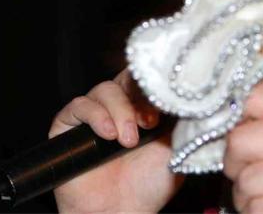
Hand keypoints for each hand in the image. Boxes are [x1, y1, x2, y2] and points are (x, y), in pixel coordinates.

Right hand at [49, 68, 183, 212]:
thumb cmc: (149, 185)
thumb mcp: (177, 145)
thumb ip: (182, 116)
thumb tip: (194, 92)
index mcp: (145, 107)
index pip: (147, 78)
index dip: (155, 86)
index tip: (166, 107)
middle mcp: (119, 107)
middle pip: (126, 78)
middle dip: (139, 97)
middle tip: (150, 122)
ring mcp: (94, 116)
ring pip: (104, 89)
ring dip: (120, 111)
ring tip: (129, 139)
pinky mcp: (68, 127)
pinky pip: (78, 105)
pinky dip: (95, 116)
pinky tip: (108, 135)